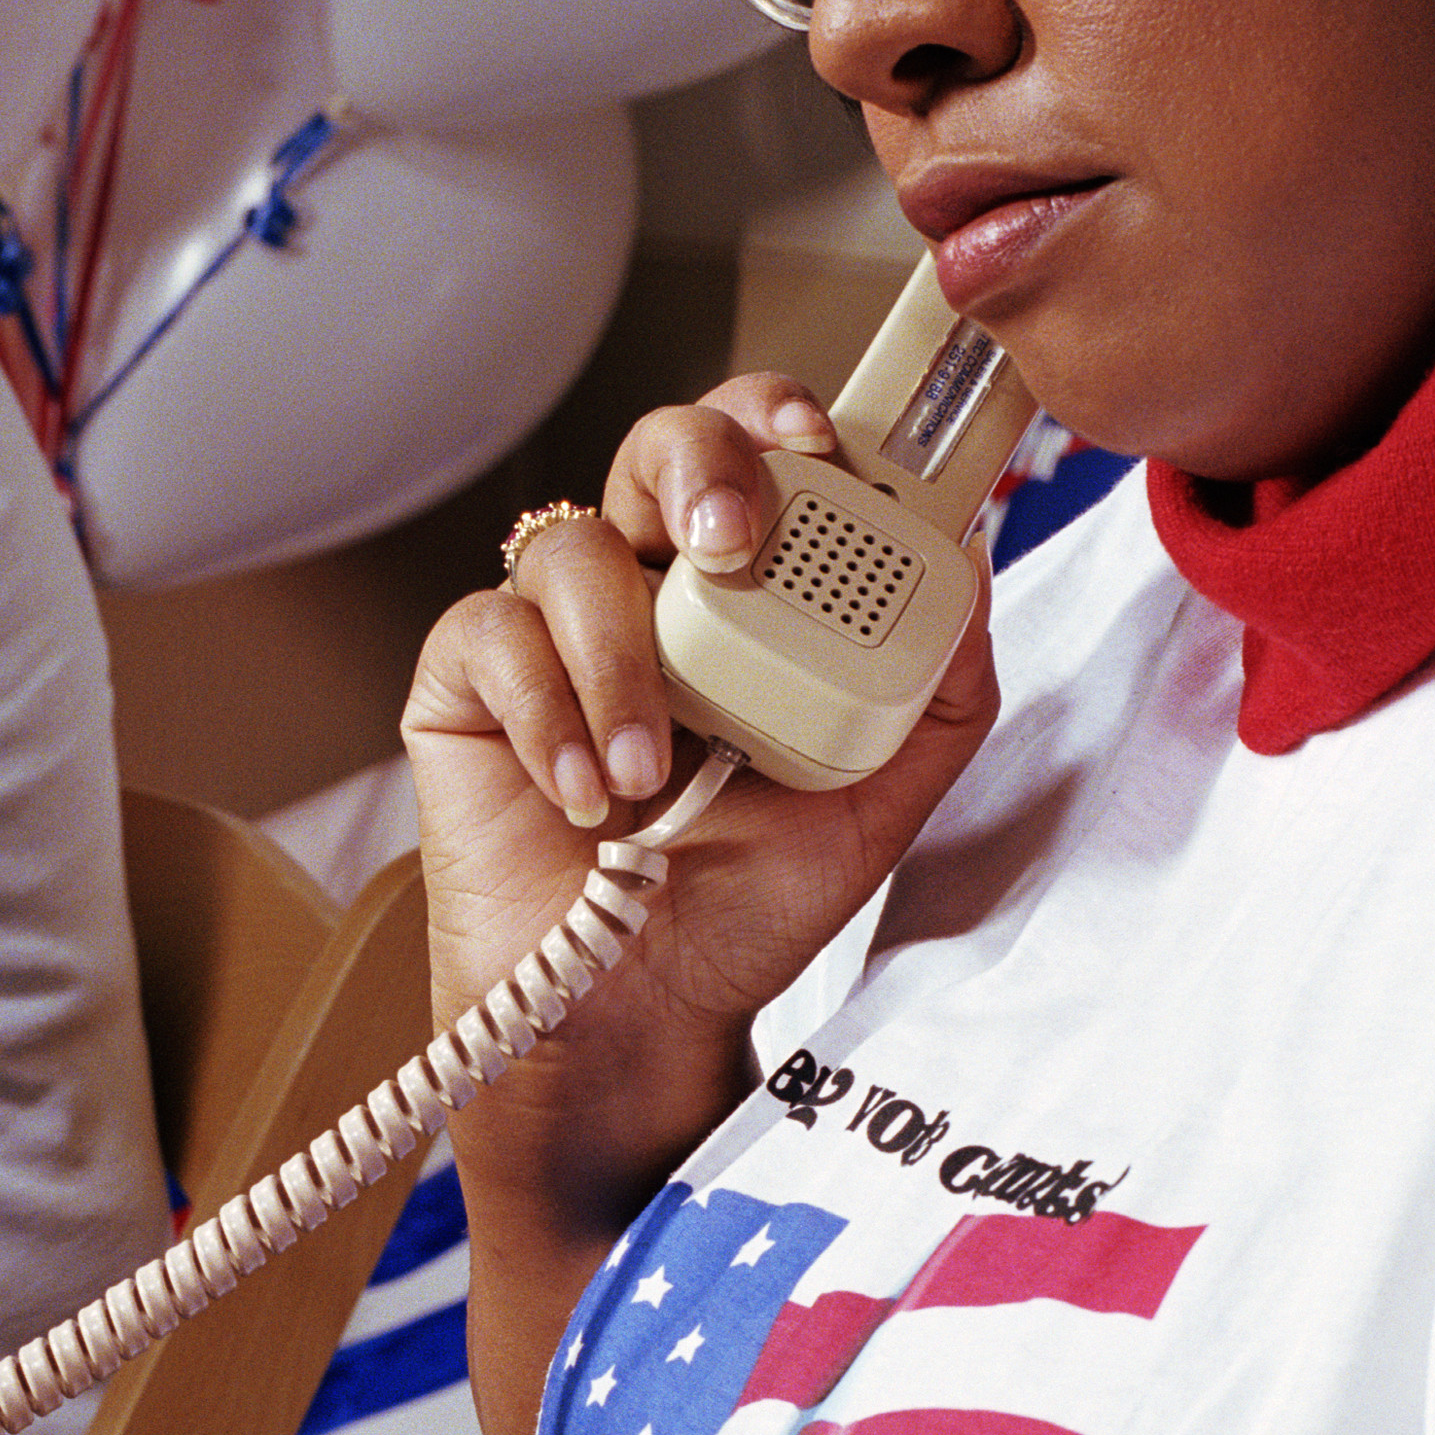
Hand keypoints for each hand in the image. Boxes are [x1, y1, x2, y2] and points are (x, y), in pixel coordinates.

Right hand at [405, 373, 1002, 1243]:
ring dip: (621, 655)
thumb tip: (972, 565)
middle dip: (700, 467)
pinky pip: (489, 635)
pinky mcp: (462, 688)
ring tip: (650, 773)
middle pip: (659, 443)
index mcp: (748, 595)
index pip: (762, 455)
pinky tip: (582, 795)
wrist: (643, 1014)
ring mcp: (549, 631)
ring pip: (570, 545)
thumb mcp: (877, 802)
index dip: (783, 420)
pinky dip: (545, 711)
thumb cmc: (746, 902)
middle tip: (731, 545)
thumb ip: (937, 692)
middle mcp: (647, 589)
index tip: (821, 449)